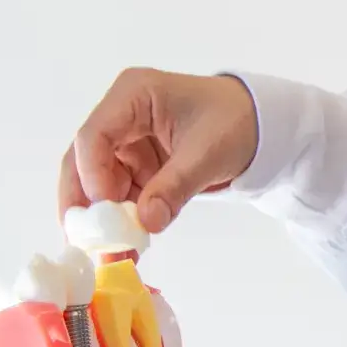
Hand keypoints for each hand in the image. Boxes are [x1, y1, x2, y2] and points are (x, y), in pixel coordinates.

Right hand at [59, 69, 259, 233]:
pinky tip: (126, 243)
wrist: (262, 125)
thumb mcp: (208, 153)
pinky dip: (122, 217)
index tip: (104, 210)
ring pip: (98, 180)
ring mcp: (127, 140)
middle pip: (84, 159)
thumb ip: (175, 186)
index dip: (91, 175)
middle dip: (84, 202)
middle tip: (85, 242)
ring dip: (103, 216)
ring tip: (111, 251)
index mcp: (134, 95)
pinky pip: (120, 191)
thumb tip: (146, 222)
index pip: (94, 136)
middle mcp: (121, 115)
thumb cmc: (237, 122)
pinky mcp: (137, 162)